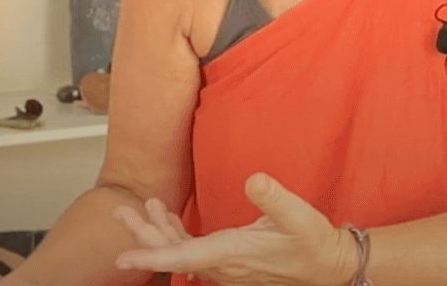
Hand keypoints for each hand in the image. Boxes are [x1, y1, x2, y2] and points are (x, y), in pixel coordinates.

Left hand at [112, 173, 354, 285]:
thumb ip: (274, 198)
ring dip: (157, 232)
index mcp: (234, 253)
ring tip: (140, 209)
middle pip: (173, 253)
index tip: (123, 256)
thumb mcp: (298, 216)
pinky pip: (193, 252)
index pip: (184, 256)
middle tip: (119, 211)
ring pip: (180, 253)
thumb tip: (253, 180)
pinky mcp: (229, 262)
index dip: (151, 255)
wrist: (327, 266)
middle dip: (144, 234)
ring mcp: (225, 266)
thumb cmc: (314, 243)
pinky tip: (168, 219)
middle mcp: (223, 264)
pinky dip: (175, 236)